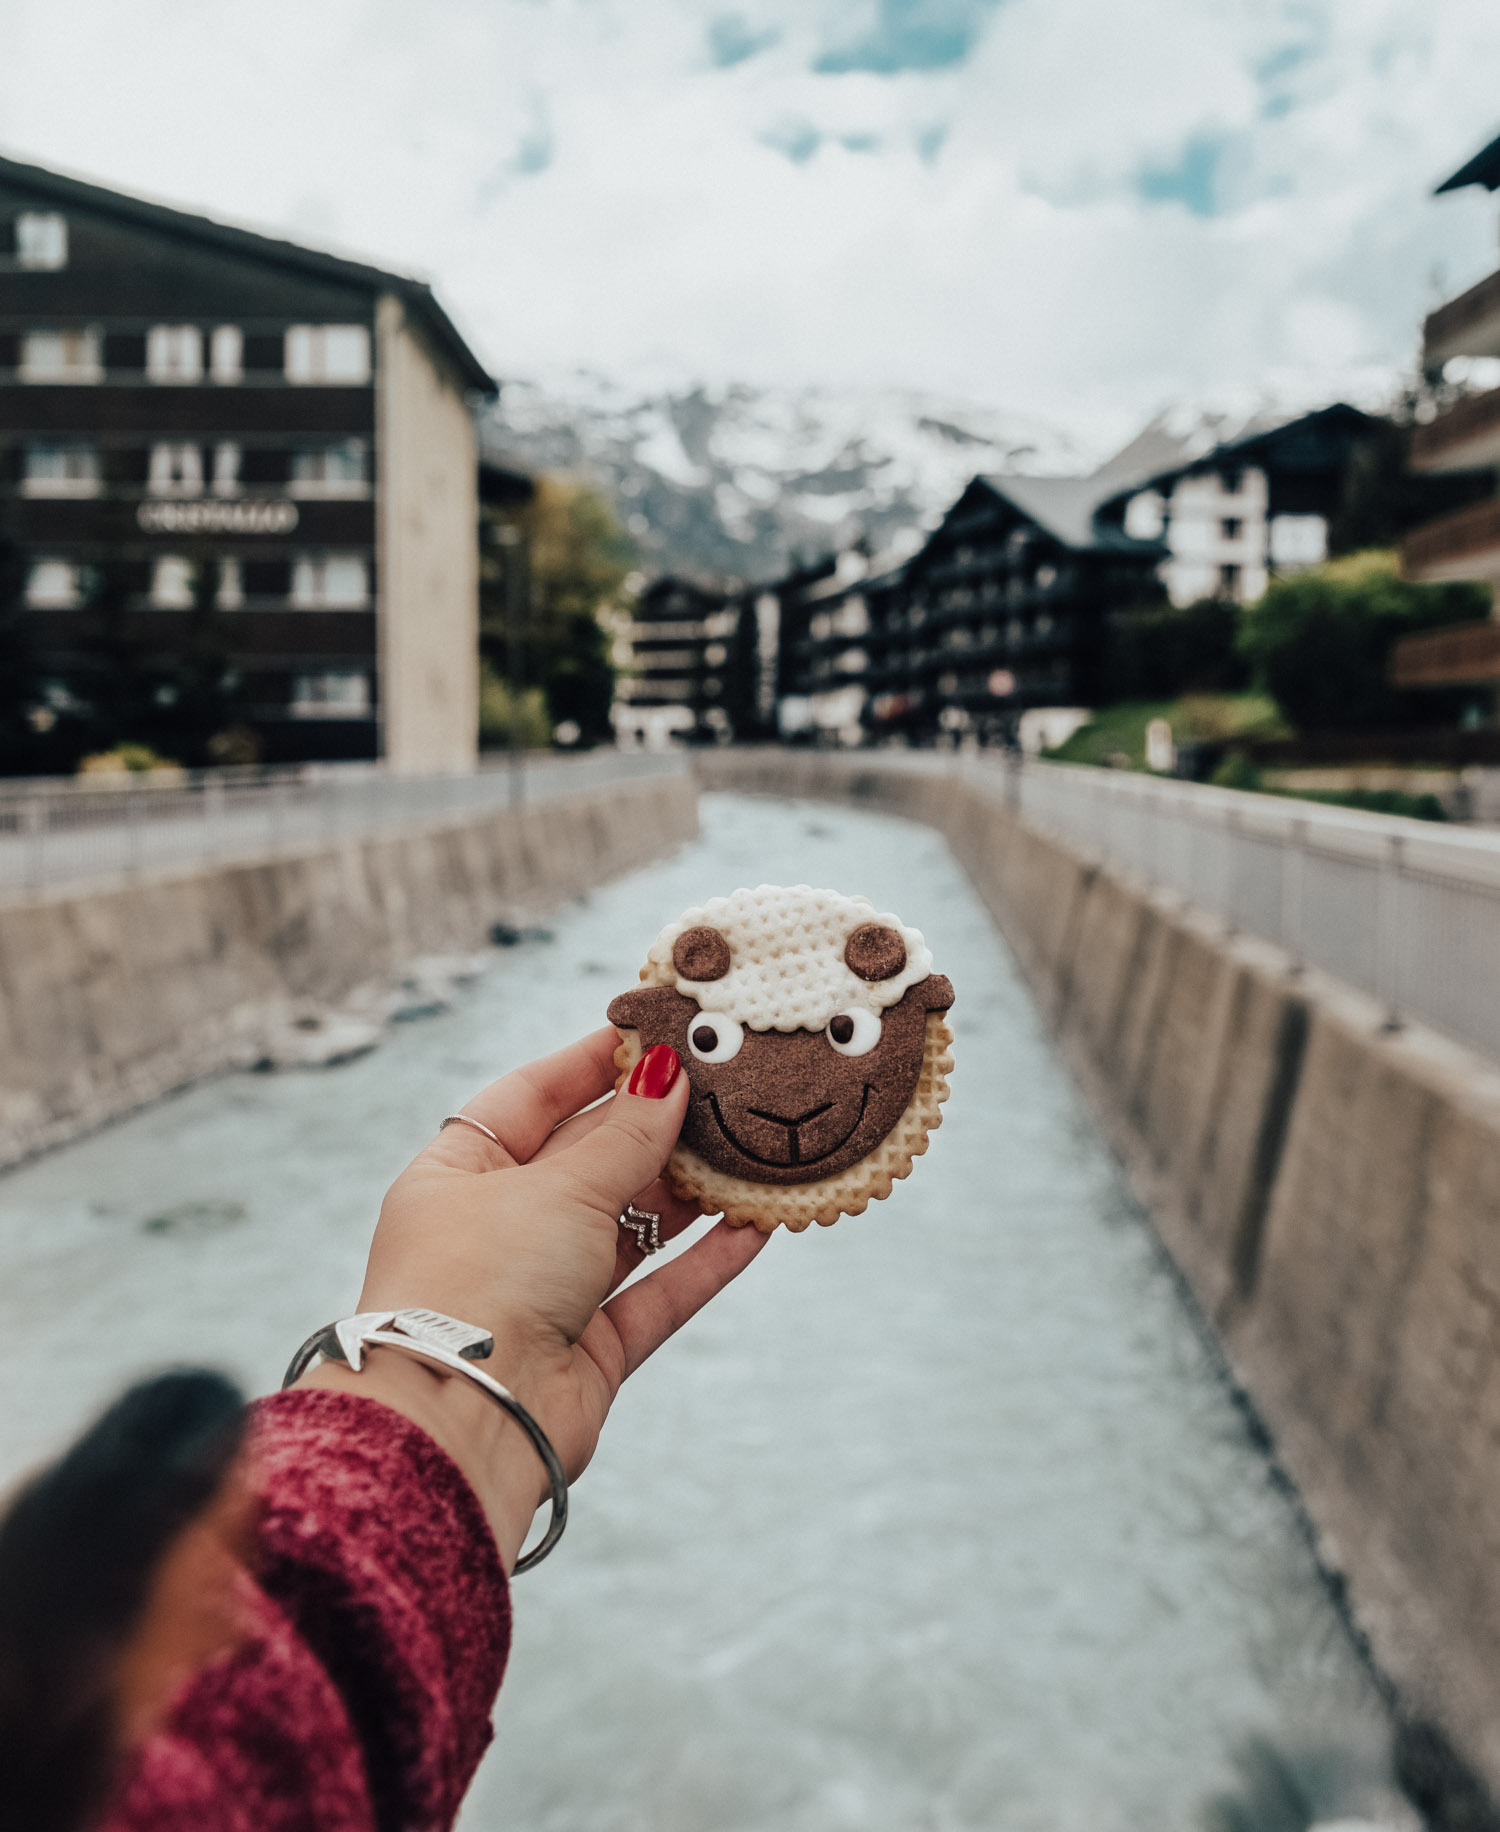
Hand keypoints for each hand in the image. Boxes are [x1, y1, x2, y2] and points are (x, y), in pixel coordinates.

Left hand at [298, 1027, 769, 1567]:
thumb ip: (625, 1136)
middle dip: (654, 1127)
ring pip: (630, 1228)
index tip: (653, 1033)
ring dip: (689, 1192)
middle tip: (723, 1085)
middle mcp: (498, 1230)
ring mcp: (544, 1292)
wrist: (465, 1423)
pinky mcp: (588, 1350)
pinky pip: (656, 1294)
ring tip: (751, 1148)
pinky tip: (756, 1227)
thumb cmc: (482, 1283)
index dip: (590, 1065)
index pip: (529, 1098)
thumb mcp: (558, 1188)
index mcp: (457, 1176)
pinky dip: (704, 1263)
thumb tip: (668, 1077)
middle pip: (587, 1161)